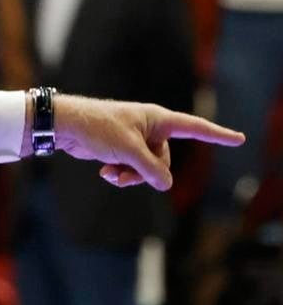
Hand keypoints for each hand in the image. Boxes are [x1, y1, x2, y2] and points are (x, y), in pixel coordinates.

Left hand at [51, 95, 243, 190]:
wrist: (67, 126)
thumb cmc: (98, 128)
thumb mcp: (128, 150)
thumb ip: (150, 168)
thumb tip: (167, 185)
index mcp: (158, 119)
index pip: (195, 128)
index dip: (217, 135)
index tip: (238, 138)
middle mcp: (151, 128)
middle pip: (164, 160)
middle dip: (147, 172)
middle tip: (125, 173)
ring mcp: (137, 140)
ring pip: (147, 169)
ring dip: (131, 176)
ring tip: (111, 174)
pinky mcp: (122, 150)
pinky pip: (132, 169)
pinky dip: (121, 174)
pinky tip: (105, 173)